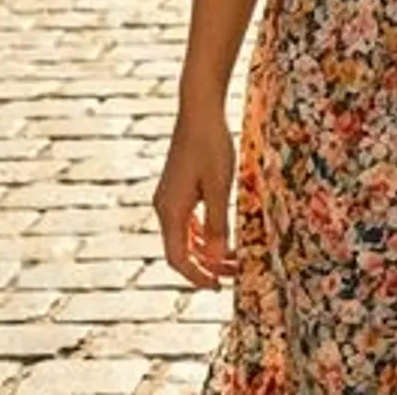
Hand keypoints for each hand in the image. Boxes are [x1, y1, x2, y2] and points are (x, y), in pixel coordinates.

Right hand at [154, 107, 237, 288]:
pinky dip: (199, 232)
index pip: (178, 258)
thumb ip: (217, 224)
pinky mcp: (176, 186)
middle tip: (232, 273)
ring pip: (182, 235)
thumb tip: (214, 259)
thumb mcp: (220, 186)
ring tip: (230, 256)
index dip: (197, 276)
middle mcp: (163, 207)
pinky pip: (185, 220)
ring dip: (204, 249)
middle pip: (180, 249)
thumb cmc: (212, 144)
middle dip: (205, 265)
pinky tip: (217, 233)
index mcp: (171, 211)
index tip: (218, 287)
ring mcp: (168, 196)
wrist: (199, 109)